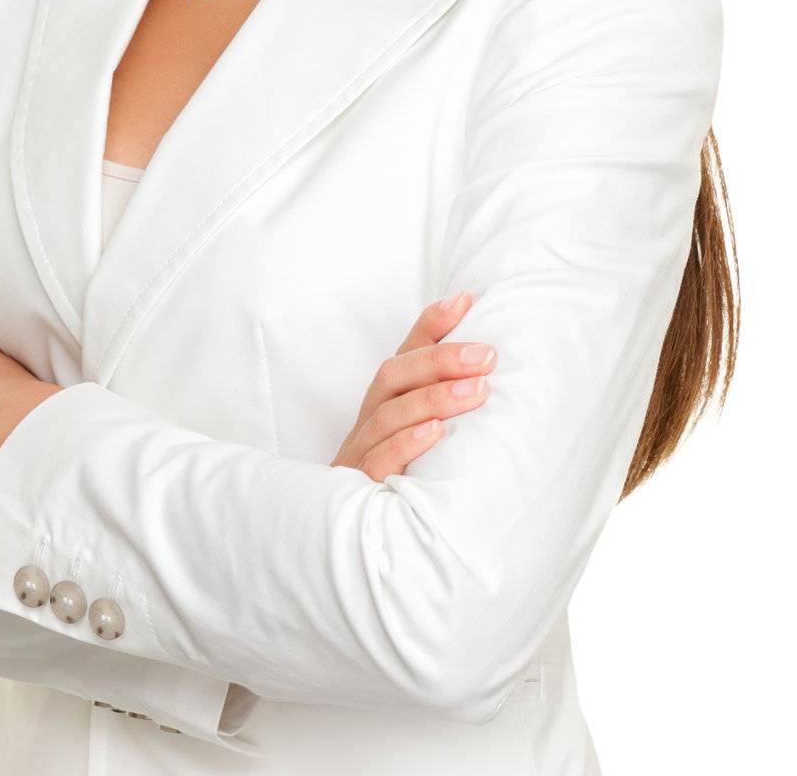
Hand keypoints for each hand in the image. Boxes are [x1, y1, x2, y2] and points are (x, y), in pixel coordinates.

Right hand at [330, 292, 495, 478]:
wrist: (353, 548)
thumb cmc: (400, 485)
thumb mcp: (423, 442)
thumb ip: (448, 408)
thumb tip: (494, 373)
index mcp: (383, 406)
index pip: (404, 356)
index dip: (431, 326)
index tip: (467, 300)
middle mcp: (368, 423)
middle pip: (393, 377)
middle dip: (439, 360)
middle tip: (487, 354)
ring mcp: (359, 455)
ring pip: (387, 416)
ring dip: (433, 397)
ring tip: (477, 388)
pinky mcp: (358, 491)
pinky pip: (377, 462)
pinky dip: (406, 444)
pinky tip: (436, 433)